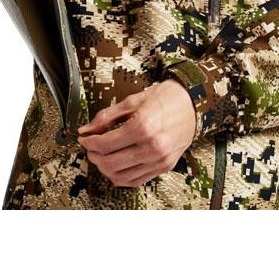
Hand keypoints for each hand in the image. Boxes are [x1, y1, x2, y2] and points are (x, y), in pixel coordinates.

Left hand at [76, 78, 196, 187]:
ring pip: (121, 176)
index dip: (89, 142)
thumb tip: (87, 129)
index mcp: (143, 127)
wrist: (193, 103)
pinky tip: (115, 166)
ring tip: (101, 156)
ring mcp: (159, 160)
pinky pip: (136, 181)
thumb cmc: (166, 98)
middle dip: (94, 156)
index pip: (105, 144)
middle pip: (111, 163)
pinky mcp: (164, 167)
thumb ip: (107, 116)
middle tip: (91, 147)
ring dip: (105, 168)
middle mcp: (152, 147)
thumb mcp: (132, 100)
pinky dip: (121, 177)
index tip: (85, 138)